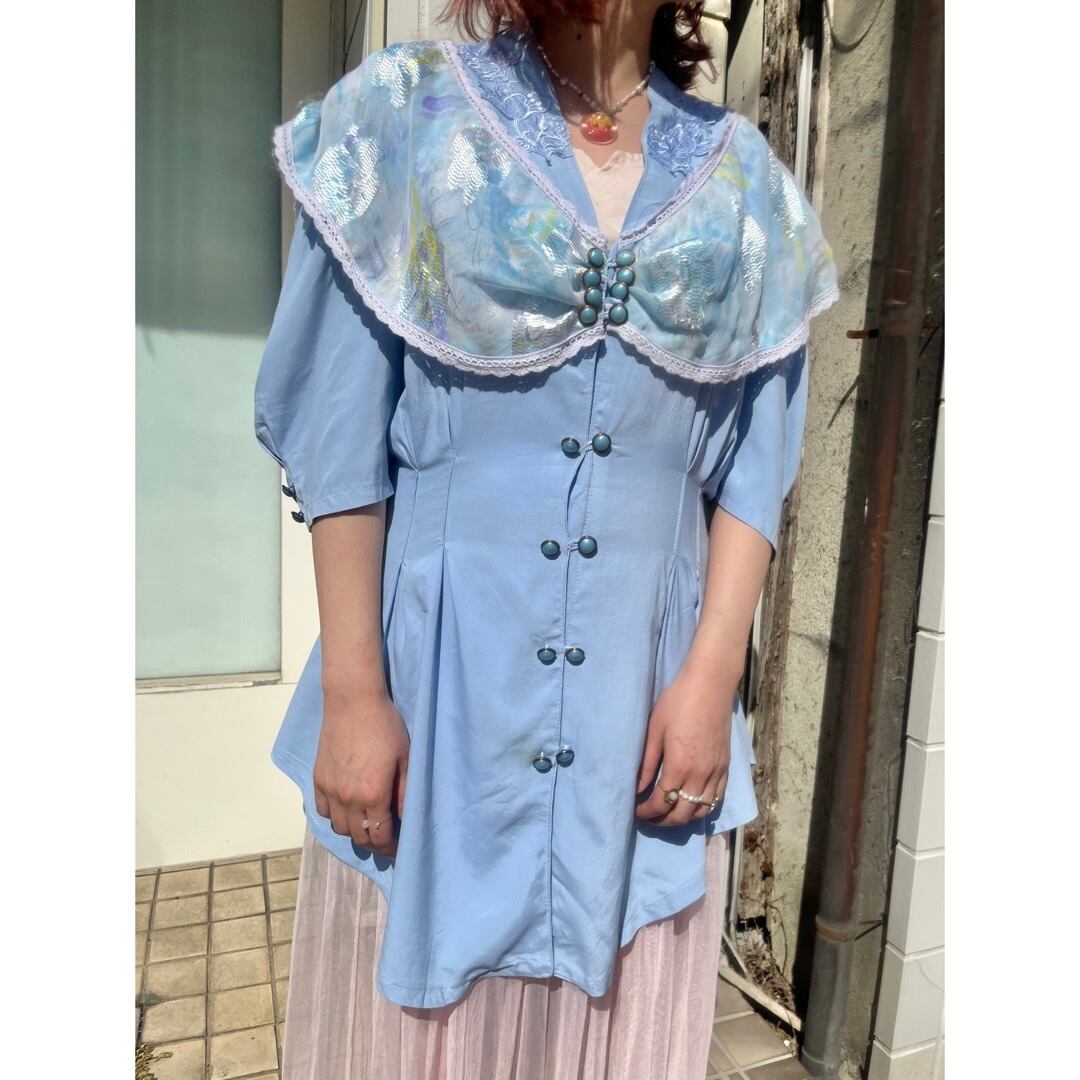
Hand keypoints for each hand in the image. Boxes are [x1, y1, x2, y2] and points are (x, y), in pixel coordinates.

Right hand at [313, 686, 409, 857]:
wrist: (353, 701)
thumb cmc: (385, 725)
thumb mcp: (405, 758)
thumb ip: (404, 792)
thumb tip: (406, 819)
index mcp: (373, 795)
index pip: (381, 836)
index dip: (392, 848)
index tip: (400, 850)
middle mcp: (348, 798)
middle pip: (359, 837)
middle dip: (375, 843)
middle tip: (387, 838)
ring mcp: (329, 789)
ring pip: (339, 828)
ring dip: (354, 832)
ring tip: (367, 824)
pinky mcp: (318, 779)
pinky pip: (323, 811)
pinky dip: (335, 817)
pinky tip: (347, 810)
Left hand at [635, 666, 733, 825]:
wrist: (710, 684)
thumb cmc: (677, 702)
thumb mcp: (654, 730)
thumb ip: (647, 763)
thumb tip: (637, 787)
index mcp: (680, 766)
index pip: (661, 803)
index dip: (646, 812)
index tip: (635, 809)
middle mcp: (701, 775)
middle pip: (682, 815)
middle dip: (662, 821)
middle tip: (649, 816)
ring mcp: (716, 772)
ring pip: (701, 810)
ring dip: (683, 818)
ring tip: (668, 812)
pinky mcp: (726, 766)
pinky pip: (716, 798)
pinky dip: (702, 807)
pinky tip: (690, 802)